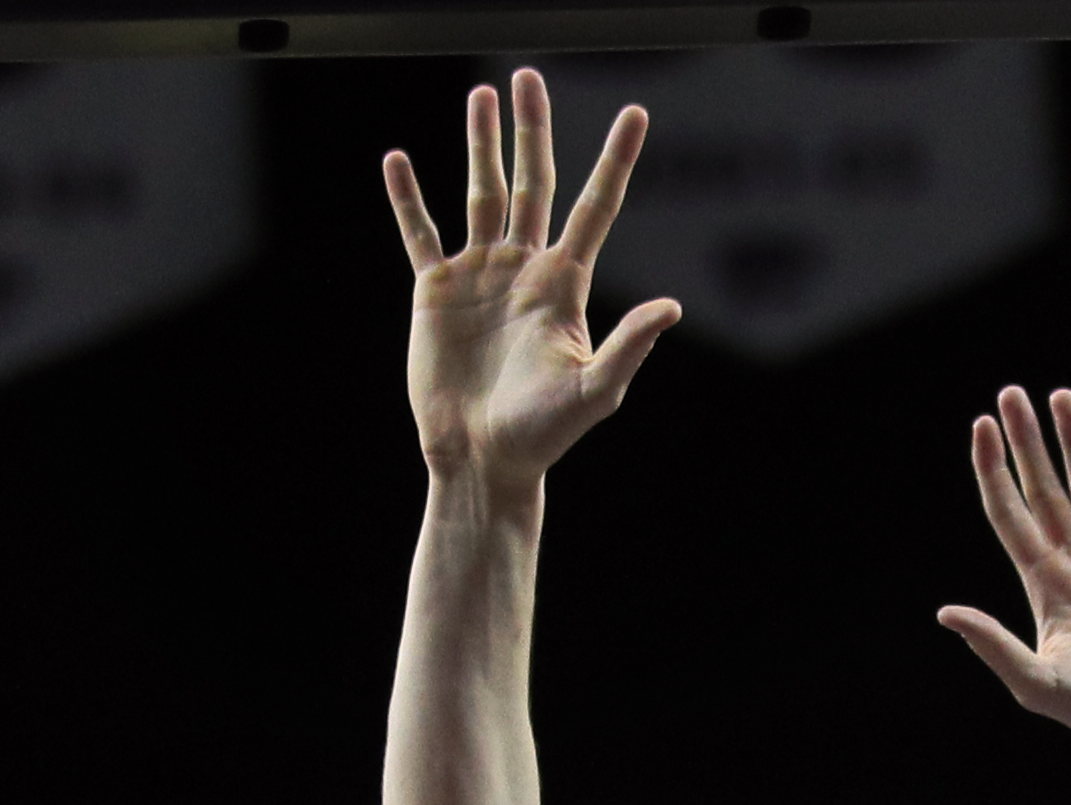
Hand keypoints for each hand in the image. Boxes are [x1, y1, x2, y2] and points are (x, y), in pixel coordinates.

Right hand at [385, 69, 678, 489]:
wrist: (481, 460)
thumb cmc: (542, 435)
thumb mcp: (594, 393)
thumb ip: (628, 346)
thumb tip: (671, 308)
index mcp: (563, 285)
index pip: (595, 208)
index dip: (616, 161)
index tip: (636, 114)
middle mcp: (523, 270)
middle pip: (532, 183)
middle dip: (532, 131)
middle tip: (529, 77)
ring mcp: (479, 276)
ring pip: (480, 194)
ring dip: (480, 145)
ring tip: (481, 96)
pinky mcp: (436, 293)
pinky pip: (420, 234)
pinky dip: (408, 199)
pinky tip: (399, 161)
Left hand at [938, 387, 1070, 763]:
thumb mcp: (1040, 683)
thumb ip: (995, 645)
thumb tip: (946, 613)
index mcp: (1045, 588)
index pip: (1011, 517)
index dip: (995, 472)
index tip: (981, 427)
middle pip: (1047, 492)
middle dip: (1029, 444)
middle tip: (1013, 393)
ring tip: (1064, 397)